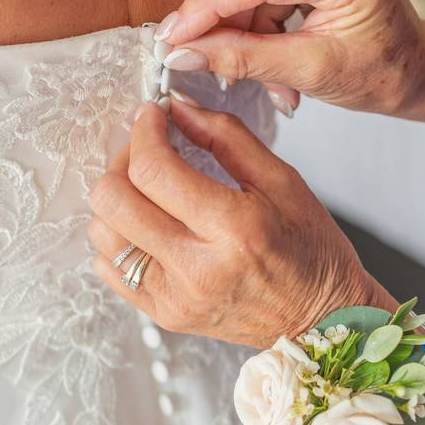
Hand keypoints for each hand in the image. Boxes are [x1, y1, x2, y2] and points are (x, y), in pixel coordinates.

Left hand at [86, 99, 382, 347]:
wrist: (322, 317)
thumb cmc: (309, 249)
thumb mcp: (282, 180)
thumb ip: (226, 136)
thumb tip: (178, 107)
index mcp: (233, 228)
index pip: (154, 171)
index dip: (143, 132)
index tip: (151, 116)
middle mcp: (197, 268)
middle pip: (113, 201)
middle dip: (122, 161)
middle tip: (147, 151)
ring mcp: (175, 297)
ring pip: (102, 233)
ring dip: (117, 200)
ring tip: (149, 190)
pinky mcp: (164, 314)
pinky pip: (108, 268)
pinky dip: (120, 238)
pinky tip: (150, 226)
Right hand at [155, 0, 424, 130]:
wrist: (418, 71)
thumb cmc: (383, 75)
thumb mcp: (310, 74)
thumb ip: (245, 59)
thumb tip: (185, 53)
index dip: (205, 6)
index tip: (172, 37)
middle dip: (227, 25)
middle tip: (215, 69)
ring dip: (247, 32)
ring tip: (263, 81)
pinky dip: (262, 25)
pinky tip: (272, 60)